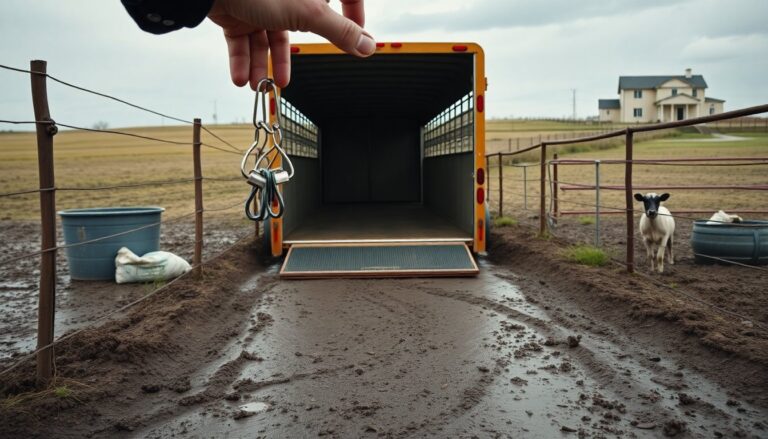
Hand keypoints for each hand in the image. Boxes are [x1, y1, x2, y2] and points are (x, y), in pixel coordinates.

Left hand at [208, 0, 374, 88]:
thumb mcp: (308, 12)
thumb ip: (338, 31)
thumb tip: (368, 46)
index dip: (355, 13)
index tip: (356, 36)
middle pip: (300, 26)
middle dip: (290, 57)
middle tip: (288, 79)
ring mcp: (261, 3)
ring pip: (267, 39)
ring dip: (263, 66)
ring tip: (262, 87)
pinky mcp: (236, 13)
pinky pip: (243, 41)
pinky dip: (242, 61)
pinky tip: (243, 79)